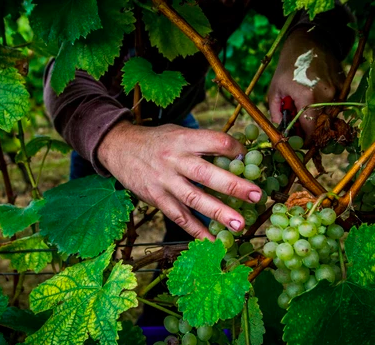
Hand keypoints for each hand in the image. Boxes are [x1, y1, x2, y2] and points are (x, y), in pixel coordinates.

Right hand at [97, 121, 262, 239]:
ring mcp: (164, 181)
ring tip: (239, 224)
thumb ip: (203, 143)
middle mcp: (174, 160)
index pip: (214, 141)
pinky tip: (213, 242)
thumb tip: (237, 157)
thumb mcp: (178, 132)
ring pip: (193, 198)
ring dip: (218, 212)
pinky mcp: (155, 198)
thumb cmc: (156, 141)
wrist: (118, 147)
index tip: (250, 160)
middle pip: (205, 173)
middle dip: (232, 185)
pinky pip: (179, 217)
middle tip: (256, 195)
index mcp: (184, 139)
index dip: (235, 149)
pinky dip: (196, 231)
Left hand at [268, 28, 345, 140]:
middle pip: (322, 126)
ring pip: (330, 116)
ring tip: (306, 108)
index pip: (310, 130)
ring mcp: (338, 90)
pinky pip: (336, 105)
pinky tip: (316, 96)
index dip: (305, 140)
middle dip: (312, 131)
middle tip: (301, 129)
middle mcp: (327, 96)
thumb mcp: (275, 90)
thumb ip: (276, 114)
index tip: (299, 143)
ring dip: (319, 118)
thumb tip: (282, 133)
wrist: (310, 41)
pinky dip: (326, 106)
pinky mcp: (344, 86)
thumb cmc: (288, 66)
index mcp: (308, 98)